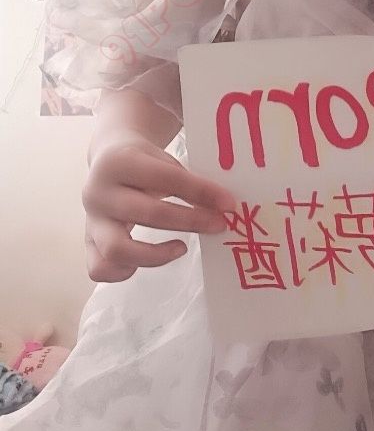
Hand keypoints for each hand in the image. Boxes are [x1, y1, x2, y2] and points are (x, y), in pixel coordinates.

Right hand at [82, 129, 235, 281]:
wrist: (108, 159)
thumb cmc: (145, 163)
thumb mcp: (166, 162)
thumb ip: (191, 182)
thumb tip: (226, 207)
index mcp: (120, 162)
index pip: (168, 178)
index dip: (202, 193)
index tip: (229, 204)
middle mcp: (99, 191)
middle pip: (148, 214)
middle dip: (190, 221)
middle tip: (218, 225)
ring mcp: (91, 219)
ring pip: (117, 249)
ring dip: (156, 255)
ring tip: (181, 248)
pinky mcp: (88, 241)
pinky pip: (100, 268)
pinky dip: (124, 272)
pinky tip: (147, 260)